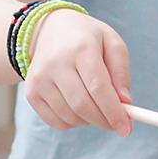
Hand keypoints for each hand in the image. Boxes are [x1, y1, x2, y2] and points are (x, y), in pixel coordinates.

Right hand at [23, 9, 131, 133]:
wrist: (48, 30)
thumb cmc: (87, 39)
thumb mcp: (112, 43)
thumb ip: (121, 72)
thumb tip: (125, 103)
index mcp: (81, 48)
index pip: (98, 88)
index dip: (114, 112)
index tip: (126, 128)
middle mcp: (56, 64)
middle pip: (83, 105)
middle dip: (104, 121)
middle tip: (116, 123)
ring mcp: (39, 79)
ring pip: (70, 116)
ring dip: (90, 121)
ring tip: (97, 107)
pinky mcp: (31, 92)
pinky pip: (57, 122)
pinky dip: (74, 123)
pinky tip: (79, 108)